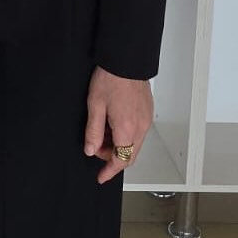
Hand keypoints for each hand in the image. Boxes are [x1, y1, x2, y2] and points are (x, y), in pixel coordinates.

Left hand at [84, 66, 152, 184]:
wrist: (126, 60)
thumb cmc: (111, 78)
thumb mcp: (95, 105)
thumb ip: (93, 131)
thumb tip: (90, 150)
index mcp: (127, 129)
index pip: (120, 161)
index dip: (109, 171)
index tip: (101, 176)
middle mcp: (141, 128)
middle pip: (129, 155)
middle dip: (113, 158)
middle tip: (96, 148)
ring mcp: (146, 120)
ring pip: (134, 144)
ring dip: (119, 145)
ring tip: (102, 131)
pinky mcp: (147, 112)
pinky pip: (138, 132)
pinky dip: (126, 135)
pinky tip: (113, 123)